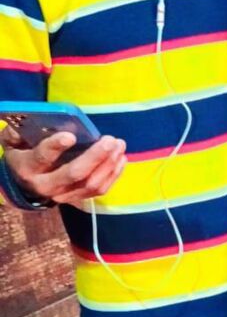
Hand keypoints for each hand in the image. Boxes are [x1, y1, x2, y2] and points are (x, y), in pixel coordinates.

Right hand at [1, 127, 126, 206]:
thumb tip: (36, 119)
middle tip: (110, 140)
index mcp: (28, 167)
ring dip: (108, 164)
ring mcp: (63, 195)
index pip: (42, 157)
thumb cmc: (25, 153)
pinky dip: (113, 174)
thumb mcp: (16, 141)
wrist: (25, 183)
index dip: (55, 147)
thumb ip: (22, 131)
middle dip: (95, 156)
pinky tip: (121, 158)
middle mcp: (46, 185)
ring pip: (90, 184)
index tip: (71, 136)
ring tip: (119, 145)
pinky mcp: (78, 198)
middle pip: (74, 174)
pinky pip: (99, 190)